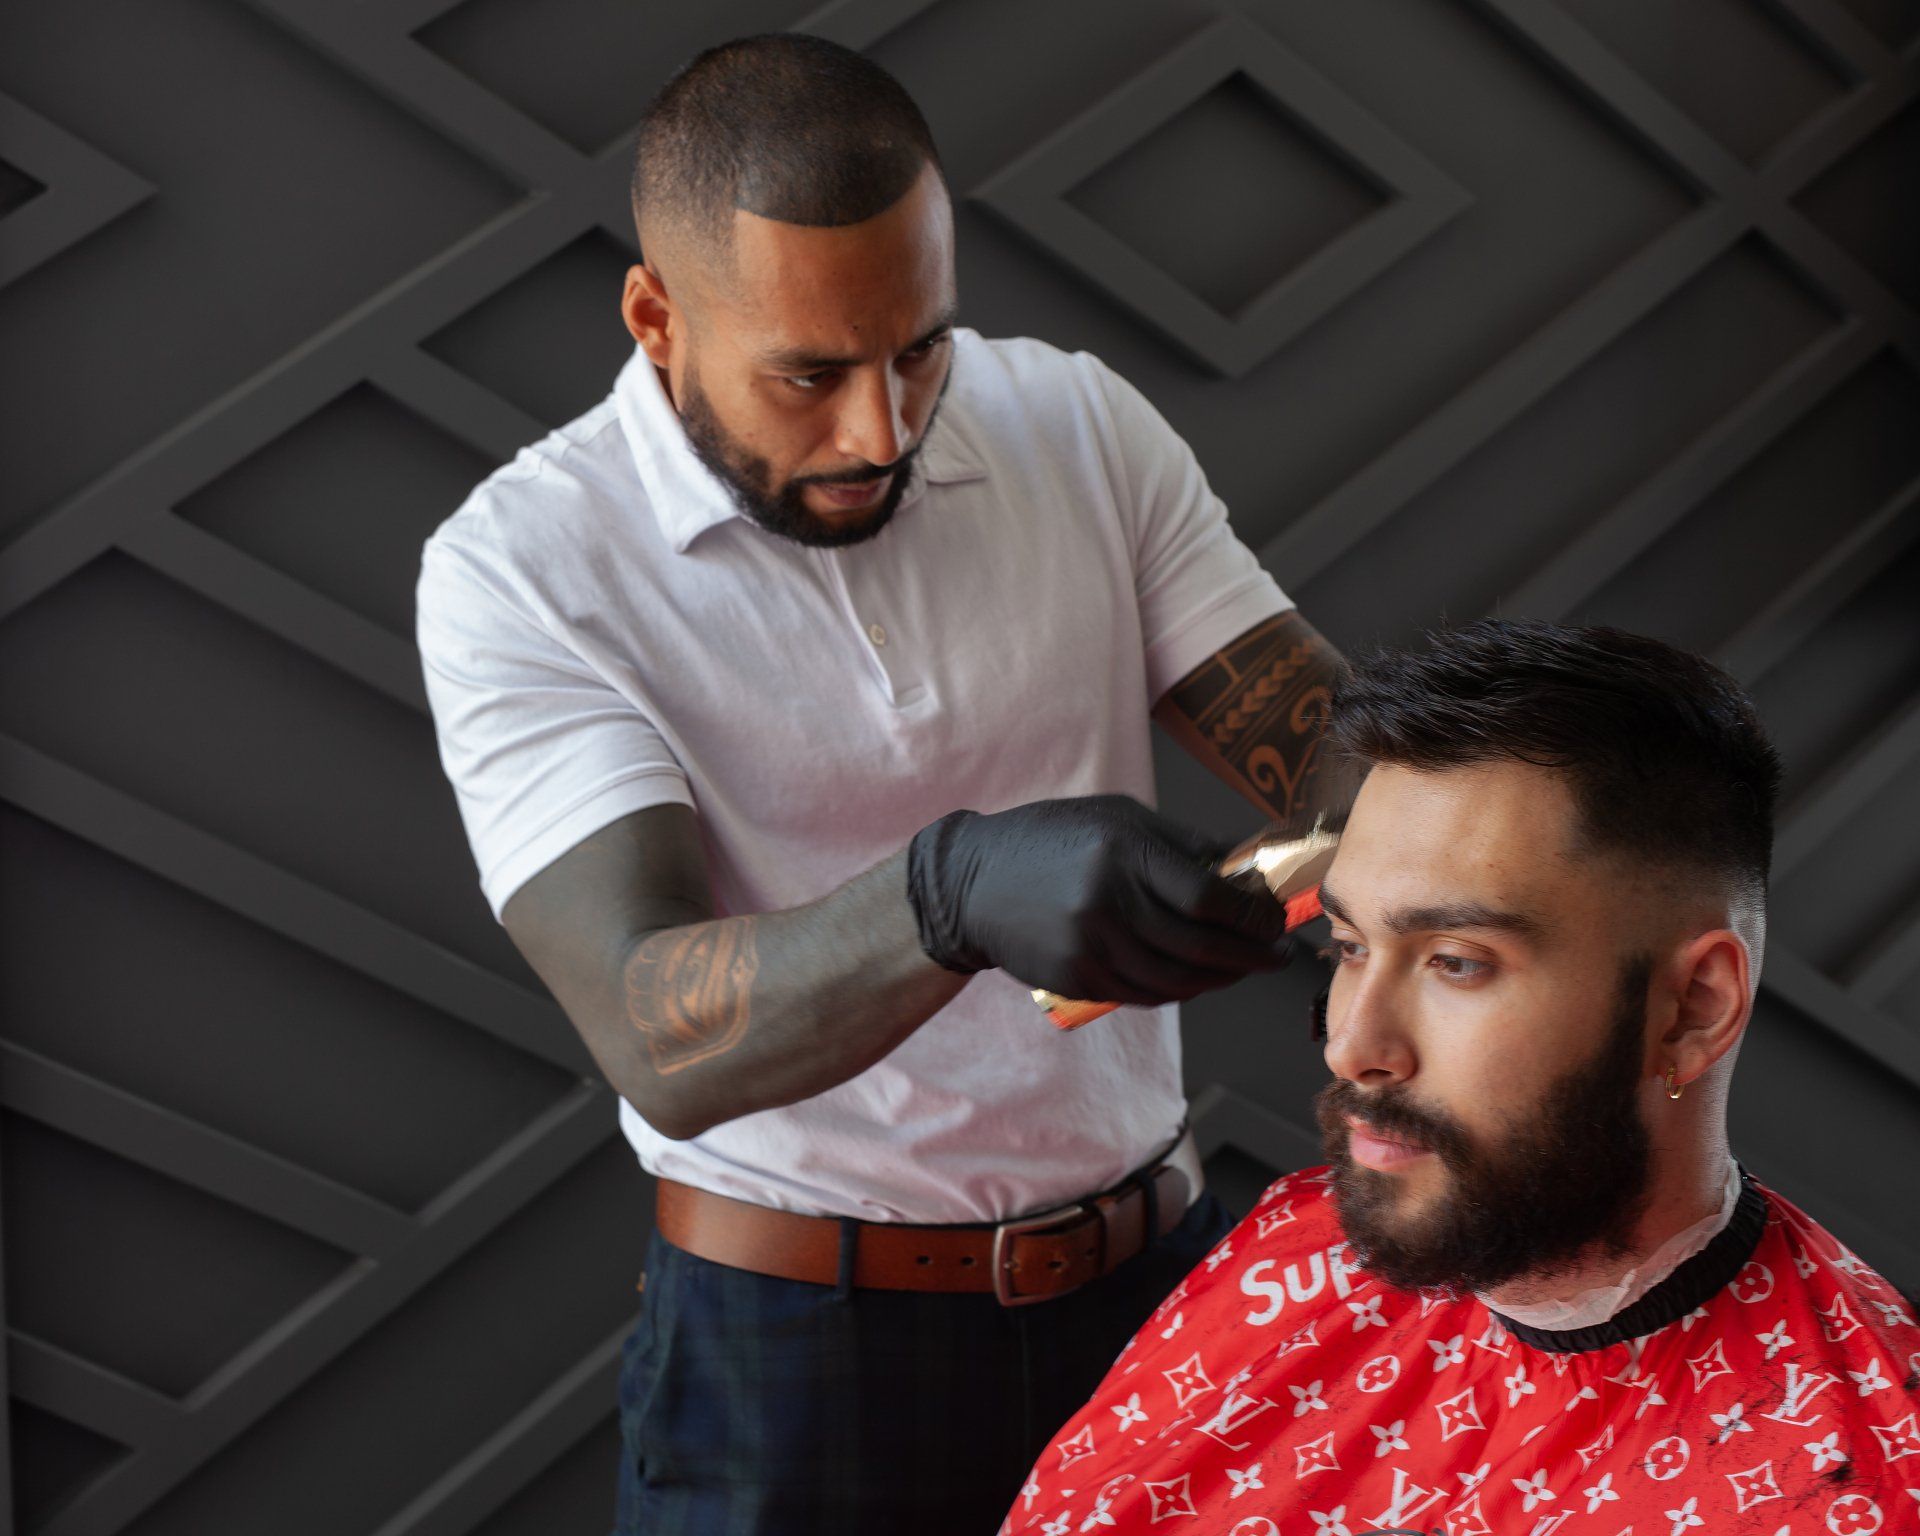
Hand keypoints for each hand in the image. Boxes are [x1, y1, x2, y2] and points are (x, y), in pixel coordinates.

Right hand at [906, 794, 1293, 1004]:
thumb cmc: (1051, 839)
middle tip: (1278, 955)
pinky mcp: (1076, 979)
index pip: (1208, 898)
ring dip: (1221, 979)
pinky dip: (1180, 991)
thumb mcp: (1115, 817)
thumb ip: (1181, 842)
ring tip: (1243, 968)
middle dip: (1251, 955)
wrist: (970, 885)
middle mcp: (1106, 902)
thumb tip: (1245, 868)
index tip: (1277, 922)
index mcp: (1122, 852)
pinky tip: (1198, 980)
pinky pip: (1144, 995)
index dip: (1253, 918)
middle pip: (1201, 946)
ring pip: (1177, 981)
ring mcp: (1089, 947)